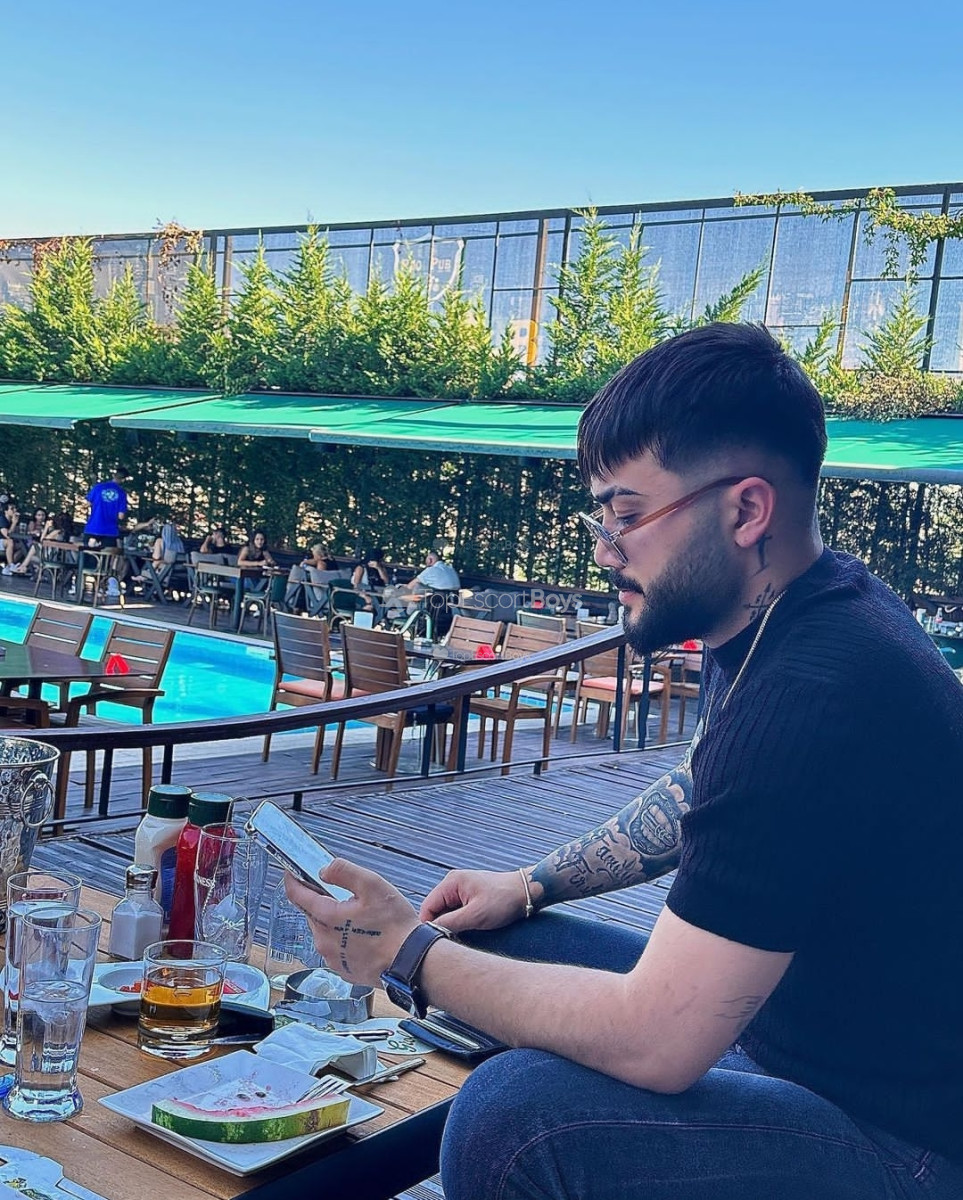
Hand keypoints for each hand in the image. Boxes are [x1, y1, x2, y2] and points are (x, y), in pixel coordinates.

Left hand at [284, 859, 417, 985]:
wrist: (411, 962)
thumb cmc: (395, 926)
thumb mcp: (372, 885)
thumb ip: (344, 872)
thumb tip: (324, 870)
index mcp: (327, 918)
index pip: (297, 895)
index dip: (292, 880)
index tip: (291, 872)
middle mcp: (323, 941)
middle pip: (312, 913)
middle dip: (323, 901)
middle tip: (347, 895)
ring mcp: (332, 958)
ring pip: (324, 931)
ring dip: (334, 921)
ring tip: (362, 918)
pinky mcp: (343, 969)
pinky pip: (335, 948)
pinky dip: (343, 939)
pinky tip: (364, 936)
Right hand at [419, 868, 527, 933]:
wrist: (528, 892)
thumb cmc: (504, 901)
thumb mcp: (475, 916)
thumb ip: (449, 923)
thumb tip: (429, 933)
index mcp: (451, 882)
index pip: (427, 907)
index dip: (428, 926)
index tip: (437, 942)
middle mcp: (453, 883)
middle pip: (435, 910)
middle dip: (441, 926)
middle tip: (452, 941)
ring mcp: (462, 889)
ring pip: (446, 912)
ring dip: (452, 925)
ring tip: (464, 935)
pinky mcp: (470, 896)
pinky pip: (457, 911)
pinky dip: (460, 922)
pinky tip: (470, 930)